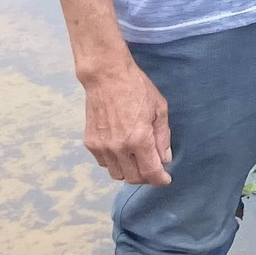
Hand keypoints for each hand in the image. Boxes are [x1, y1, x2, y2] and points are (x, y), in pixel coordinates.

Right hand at [81, 59, 172, 185]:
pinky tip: (121, 150)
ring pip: (116, 174)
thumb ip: (162, 137)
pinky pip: (104, 163)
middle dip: (146, 177)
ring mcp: (102, 147)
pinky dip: (114, 162)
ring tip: (137, 159)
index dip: (159, 180)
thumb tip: (165, 159)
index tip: (165, 180)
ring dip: (129, 171)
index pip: (150, 172)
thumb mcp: (159, 109)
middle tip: (153, 168)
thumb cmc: (137, 88)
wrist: (107, 77)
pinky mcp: (90, 143)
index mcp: (139, 139)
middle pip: (133, 178)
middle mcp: (118, 147)